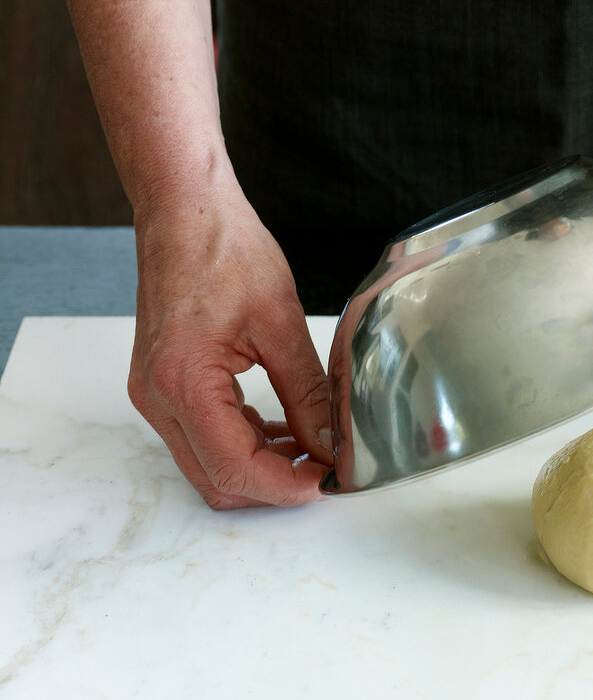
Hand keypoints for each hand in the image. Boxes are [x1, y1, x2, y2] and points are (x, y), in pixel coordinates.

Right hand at [127, 186, 332, 508]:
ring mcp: (155, 394)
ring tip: (313, 450)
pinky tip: (284, 428)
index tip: (327, 483)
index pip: (234, 467)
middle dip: (273, 486)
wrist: (184, 213)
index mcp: (183, 383)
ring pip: (207, 463)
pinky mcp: (163, 384)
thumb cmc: (224, 251)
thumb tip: (331, 443)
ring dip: (259, 466)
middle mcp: (157, 397)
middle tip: (325, 472)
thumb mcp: (281, 323)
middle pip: (215, 479)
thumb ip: (307, 393)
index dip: (285, 487)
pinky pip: (202, 436)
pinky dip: (242, 443)